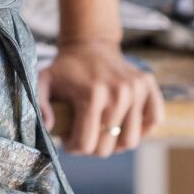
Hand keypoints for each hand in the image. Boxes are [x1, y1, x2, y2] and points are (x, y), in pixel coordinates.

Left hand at [38, 40, 164, 157]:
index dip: (75, 148)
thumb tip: (50, 128)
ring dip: (115, 142)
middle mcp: (118, 93)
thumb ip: (40, 105)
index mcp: (92, 95)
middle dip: (92, 147)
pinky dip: (141, 128)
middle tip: (84, 135)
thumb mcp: (43, 82)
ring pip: (131, 140)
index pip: (87, 144)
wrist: (90, 45)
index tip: (69, 140)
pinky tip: (123, 123)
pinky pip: (153, 121)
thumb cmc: (65, 69)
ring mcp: (137, 90)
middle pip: (108, 146)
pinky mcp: (149, 86)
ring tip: (102, 131)